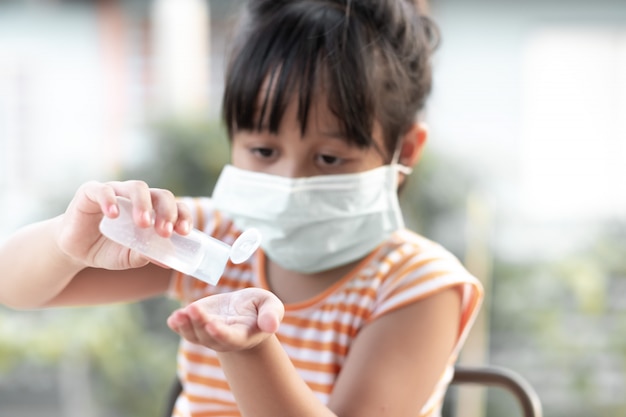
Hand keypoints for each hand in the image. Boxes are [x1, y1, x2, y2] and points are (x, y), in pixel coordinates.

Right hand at [56, 180, 190, 269]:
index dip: (182, 216)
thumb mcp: (129, 257)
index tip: (184, 232)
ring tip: (144, 224)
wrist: (76, 250)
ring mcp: (115, 192)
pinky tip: (113, 214)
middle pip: (160, 194)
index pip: (174, 206)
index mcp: (152, 210)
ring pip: (136, 187)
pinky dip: (110, 200)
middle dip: (167, 211)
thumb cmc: (107, 249)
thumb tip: (167, 260)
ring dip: (144, 205)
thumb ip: (146, 255)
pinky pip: (103, 190)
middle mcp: (137, 198)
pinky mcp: (91, 192)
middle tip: (165, 231)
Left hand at [167, 288, 284, 350]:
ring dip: (185, 325)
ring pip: (193, 334)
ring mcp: (206, 335)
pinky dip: (177, 325)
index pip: (230, 338)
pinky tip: (174, 317)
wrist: (242, 311)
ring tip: (181, 314)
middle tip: (194, 309)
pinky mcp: (195, 325)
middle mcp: (222, 340)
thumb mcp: (270, 305)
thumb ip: (272, 314)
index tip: (213, 326)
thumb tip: (272, 326)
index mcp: (242, 336)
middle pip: (208, 336)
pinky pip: (183, 330)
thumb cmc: (258, 308)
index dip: (220, 333)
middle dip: (200, 322)